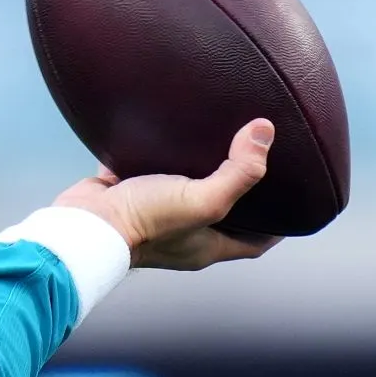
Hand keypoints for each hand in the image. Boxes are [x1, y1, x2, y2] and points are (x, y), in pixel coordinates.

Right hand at [52, 120, 283, 270]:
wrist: (81, 226)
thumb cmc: (144, 222)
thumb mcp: (202, 199)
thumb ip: (238, 172)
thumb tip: (265, 132)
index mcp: (207, 246)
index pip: (255, 242)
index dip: (277, 226)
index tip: (294, 204)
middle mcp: (184, 234)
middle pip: (222, 214)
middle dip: (240, 194)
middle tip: (257, 162)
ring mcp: (154, 215)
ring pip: (183, 190)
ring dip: (198, 170)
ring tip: (215, 140)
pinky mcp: (126, 193)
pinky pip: (144, 172)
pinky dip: (155, 154)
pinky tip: (165, 130)